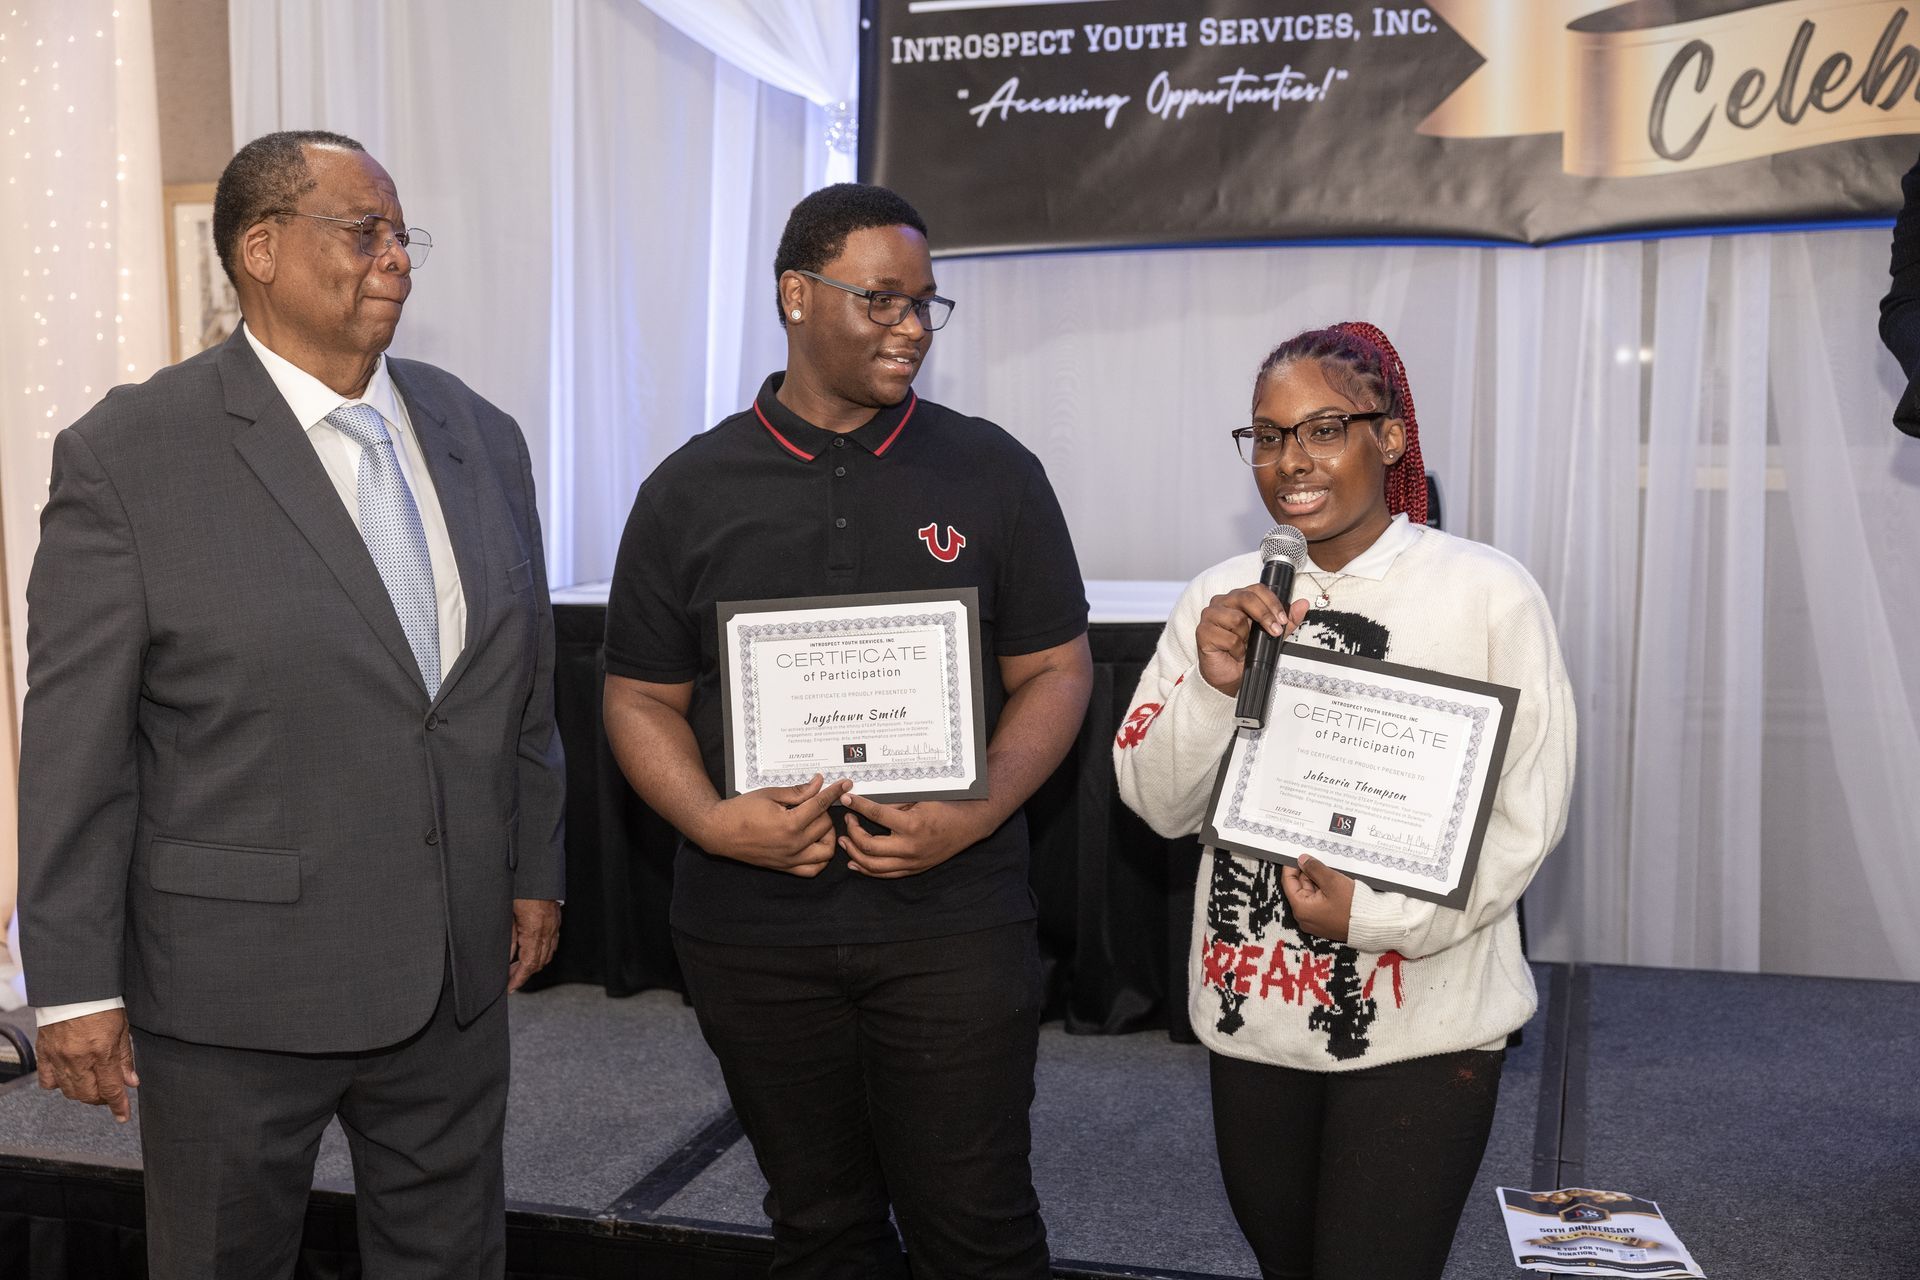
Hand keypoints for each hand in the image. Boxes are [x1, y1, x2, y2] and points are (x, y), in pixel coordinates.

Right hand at [36, 1008, 138, 1122]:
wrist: (74, 988)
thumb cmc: (102, 1004)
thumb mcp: (123, 1028)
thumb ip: (125, 1057)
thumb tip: (131, 1082)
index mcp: (101, 1051)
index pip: (111, 1089)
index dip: (118, 1105)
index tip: (123, 1116)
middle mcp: (78, 1059)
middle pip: (88, 1095)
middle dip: (101, 1099)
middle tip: (109, 1093)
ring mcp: (58, 1058)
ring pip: (69, 1091)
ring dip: (83, 1094)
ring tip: (93, 1086)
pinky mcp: (44, 1054)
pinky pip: (48, 1081)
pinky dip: (59, 1085)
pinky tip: (70, 1078)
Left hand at [508, 898, 561, 991]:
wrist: (537, 874)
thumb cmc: (521, 890)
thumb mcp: (508, 916)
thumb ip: (509, 939)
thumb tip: (507, 958)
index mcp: (534, 931)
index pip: (527, 965)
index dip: (518, 979)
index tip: (510, 987)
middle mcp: (547, 931)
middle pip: (538, 963)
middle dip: (523, 974)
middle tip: (509, 978)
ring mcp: (554, 927)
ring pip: (547, 955)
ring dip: (532, 964)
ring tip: (517, 966)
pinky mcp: (556, 921)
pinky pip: (552, 944)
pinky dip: (542, 953)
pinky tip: (531, 952)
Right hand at [697, 775, 850, 876]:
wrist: (720, 831)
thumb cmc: (741, 811)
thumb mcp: (770, 795)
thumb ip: (798, 792)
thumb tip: (818, 784)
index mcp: (789, 824)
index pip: (820, 805)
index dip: (834, 792)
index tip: (844, 784)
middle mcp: (793, 845)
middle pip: (825, 826)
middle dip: (825, 810)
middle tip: (816, 801)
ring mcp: (790, 859)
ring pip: (826, 852)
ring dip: (828, 837)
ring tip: (819, 824)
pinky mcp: (785, 867)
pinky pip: (812, 869)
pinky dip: (820, 859)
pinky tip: (816, 845)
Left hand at [839, 791, 988, 878]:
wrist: (968, 825)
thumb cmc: (945, 807)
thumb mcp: (920, 798)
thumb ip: (894, 803)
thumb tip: (868, 803)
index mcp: (912, 825)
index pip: (876, 815)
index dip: (858, 805)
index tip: (847, 798)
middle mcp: (910, 847)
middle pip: (868, 845)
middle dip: (852, 832)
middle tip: (847, 820)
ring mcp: (911, 862)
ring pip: (872, 865)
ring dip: (853, 853)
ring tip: (844, 841)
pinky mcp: (913, 870)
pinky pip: (884, 874)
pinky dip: (866, 869)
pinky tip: (854, 862)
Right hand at [1197, 586, 1310, 695]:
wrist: (1230, 677)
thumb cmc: (1246, 653)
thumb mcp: (1272, 635)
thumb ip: (1287, 620)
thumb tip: (1302, 604)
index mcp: (1237, 598)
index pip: (1256, 589)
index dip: (1272, 602)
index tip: (1283, 619)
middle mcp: (1222, 603)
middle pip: (1246, 598)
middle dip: (1264, 615)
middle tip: (1274, 631)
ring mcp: (1210, 616)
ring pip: (1236, 618)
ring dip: (1246, 637)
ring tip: (1245, 645)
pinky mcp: (1202, 632)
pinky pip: (1228, 637)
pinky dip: (1237, 649)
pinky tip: (1236, 653)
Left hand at [1282, 854, 1354, 941]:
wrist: (1373, 925)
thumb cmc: (1353, 906)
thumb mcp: (1332, 881)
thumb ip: (1314, 868)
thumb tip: (1302, 860)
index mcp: (1301, 909)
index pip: (1288, 882)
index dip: (1292, 866)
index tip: (1299, 855)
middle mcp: (1304, 918)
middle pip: (1300, 888)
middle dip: (1308, 873)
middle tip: (1317, 859)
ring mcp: (1315, 921)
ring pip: (1311, 894)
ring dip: (1317, 881)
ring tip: (1329, 871)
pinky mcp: (1325, 922)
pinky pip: (1319, 902)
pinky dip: (1324, 891)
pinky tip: (1333, 882)